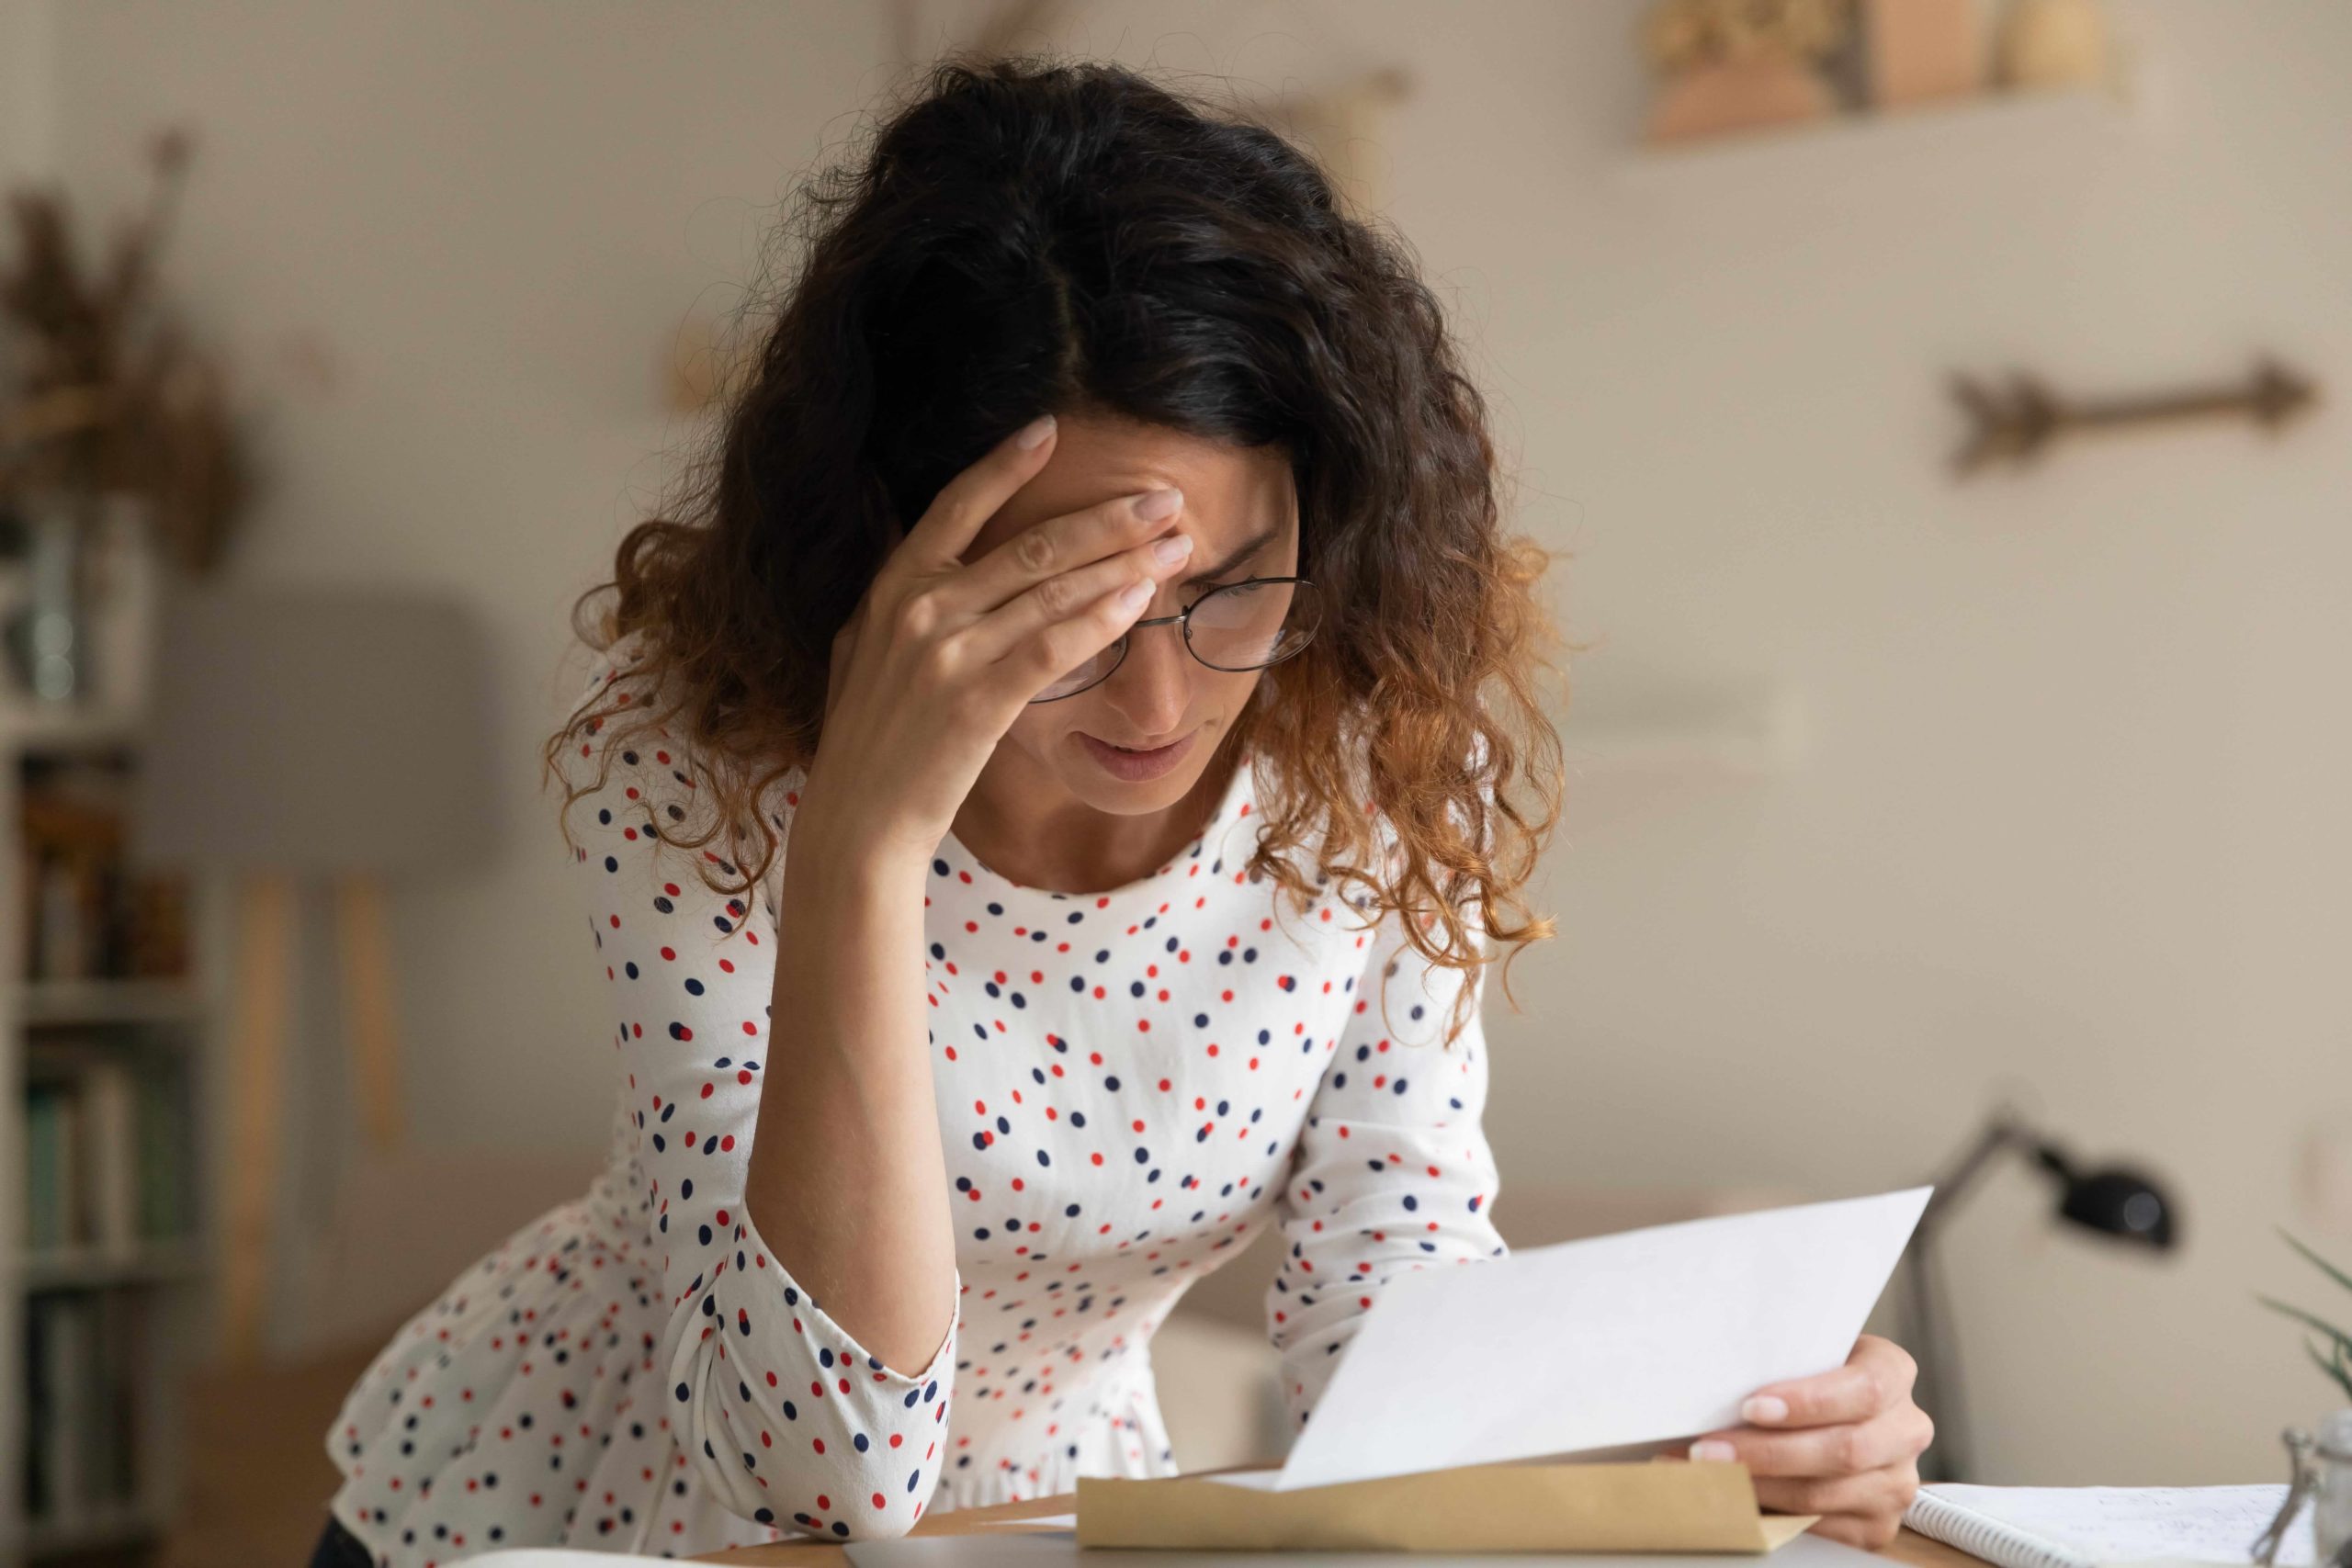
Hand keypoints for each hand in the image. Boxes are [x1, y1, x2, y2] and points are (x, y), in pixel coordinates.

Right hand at [805, 412, 1194, 861]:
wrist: (858, 818)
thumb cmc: (870, 739)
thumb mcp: (862, 650)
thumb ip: (895, 597)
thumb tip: (910, 540)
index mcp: (891, 587)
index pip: (956, 506)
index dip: (1005, 465)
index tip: (1051, 430)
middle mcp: (919, 608)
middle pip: (1030, 544)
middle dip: (1108, 518)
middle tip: (1165, 498)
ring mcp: (948, 653)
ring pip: (1052, 590)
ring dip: (1124, 564)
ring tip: (1175, 546)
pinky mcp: (978, 700)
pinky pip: (1052, 647)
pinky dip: (1100, 620)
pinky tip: (1140, 602)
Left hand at [1686, 1334, 1934, 1550]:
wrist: (1831, 1417)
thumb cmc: (1805, 1377)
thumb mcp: (1803, 1354)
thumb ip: (1777, 1361)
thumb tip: (1713, 1382)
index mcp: (1893, 1373)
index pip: (1866, 1389)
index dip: (1809, 1402)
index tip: (1751, 1407)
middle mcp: (1906, 1430)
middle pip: (1845, 1449)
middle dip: (1768, 1452)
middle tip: (1709, 1449)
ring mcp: (1895, 1483)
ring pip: (1825, 1493)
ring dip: (1757, 1486)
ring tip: (1708, 1473)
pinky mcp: (1876, 1526)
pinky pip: (1819, 1526)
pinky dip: (1769, 1513)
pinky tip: (1733, 1496)